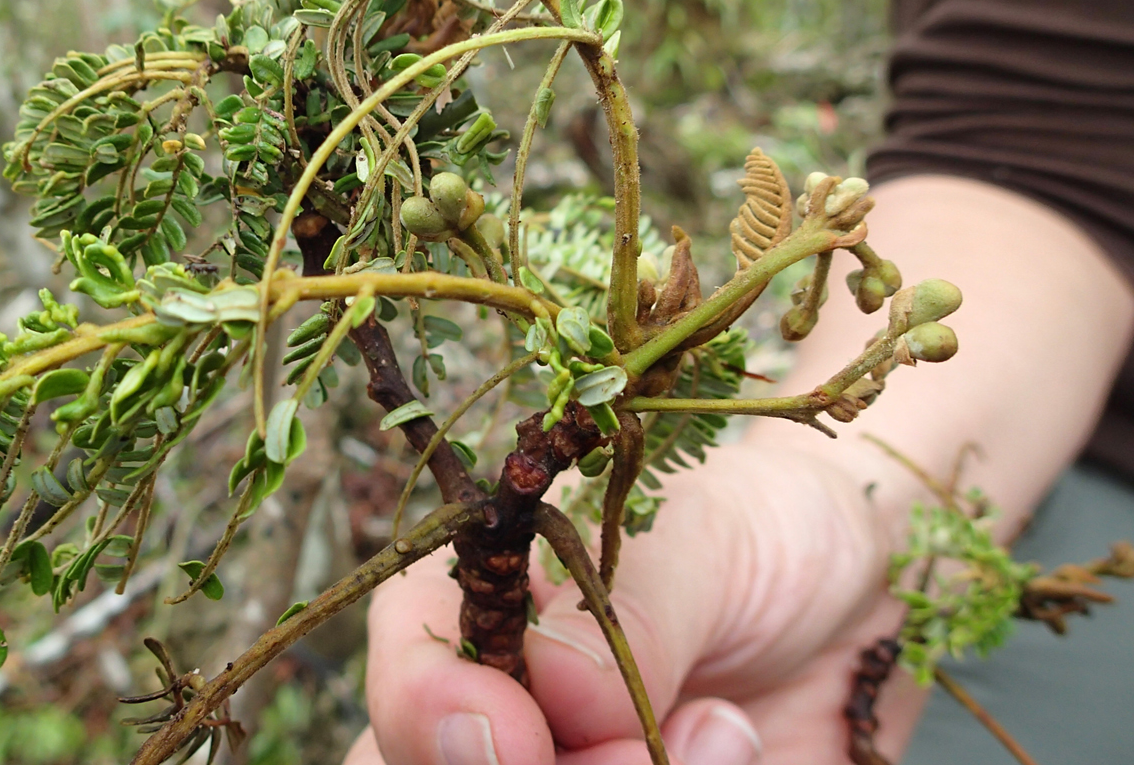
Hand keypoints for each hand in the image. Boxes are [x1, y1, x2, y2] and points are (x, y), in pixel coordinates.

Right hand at [343, 439, 926, 764]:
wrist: (864, 599)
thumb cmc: (765, 529)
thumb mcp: (711, 536)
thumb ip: (634, 605)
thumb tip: (556, 680)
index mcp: (485, 602)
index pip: (406, 663)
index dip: (425, 707)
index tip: (508, 730)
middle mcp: (505, 707)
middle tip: (638, 757)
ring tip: (727, 732)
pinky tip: (744, 753)